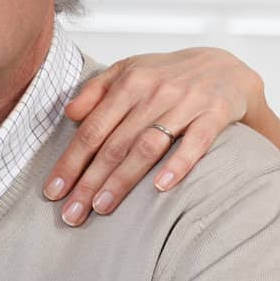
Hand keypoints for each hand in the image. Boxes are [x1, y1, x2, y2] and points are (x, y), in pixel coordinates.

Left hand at [42, 48, 279, 224]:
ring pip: (147, 145)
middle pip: (115, 144)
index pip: (92, 129)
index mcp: (129, 82)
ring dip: (122, 179)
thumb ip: (96, 90)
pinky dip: (178, 164)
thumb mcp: (129, 70)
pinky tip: (160, 187)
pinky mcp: (215, 114)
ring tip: (101, 208)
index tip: (53, 192)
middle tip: (71, 213)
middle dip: (89, 181)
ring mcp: (186, 103)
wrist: (226, 67)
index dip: (71, 162)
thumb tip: (69, 113)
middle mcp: (155, 92)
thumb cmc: (168, 75)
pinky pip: (195, 143)